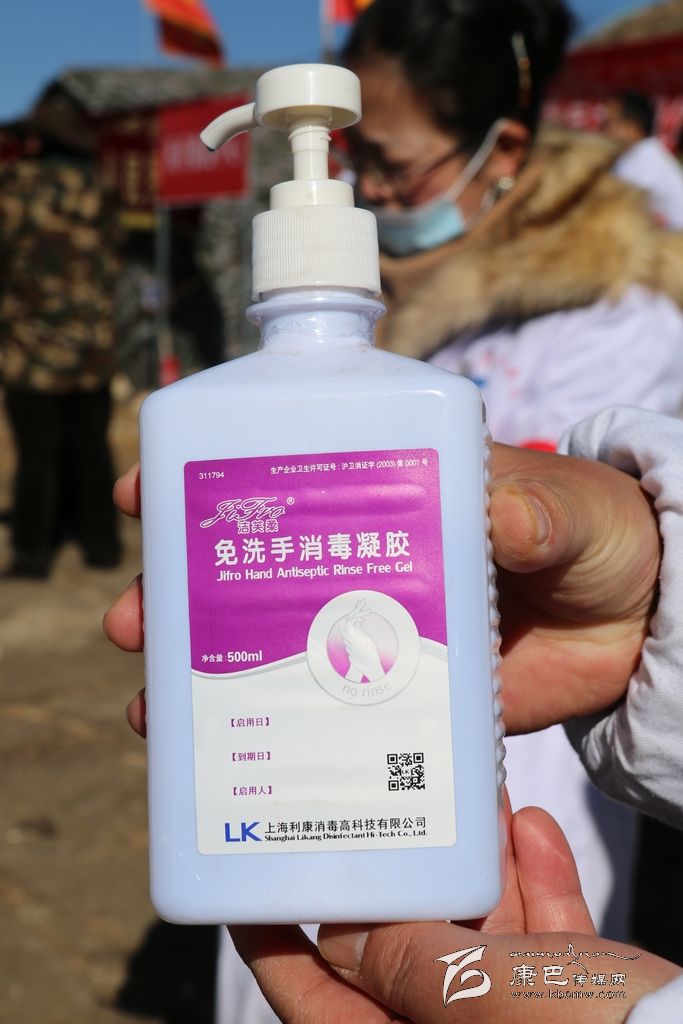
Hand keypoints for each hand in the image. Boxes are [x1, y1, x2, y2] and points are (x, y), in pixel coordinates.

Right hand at [105, 445, 659, 736]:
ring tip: (158, 710)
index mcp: (386, 485)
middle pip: (250, 566)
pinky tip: (237, 763)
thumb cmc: (599, 535)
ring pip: (267, 643)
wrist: (638, 624)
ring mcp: (372, 626)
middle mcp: (362, 553)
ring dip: (205, 673)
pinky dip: (273, 734)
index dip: (206, 478)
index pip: (279, 470)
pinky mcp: (397, 694)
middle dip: (179, 592)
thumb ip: (541, 512)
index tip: (148, 494)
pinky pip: (320, 712)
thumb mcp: (570, 512)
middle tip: (138, 624)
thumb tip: (502, 520)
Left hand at [226, 804, 677, 1022]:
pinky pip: (541, 946)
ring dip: (478, 867)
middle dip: (401, 875)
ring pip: (478, 942)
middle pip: (402, 958)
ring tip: (467, 797)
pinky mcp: (576, 1007)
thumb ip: (400, 961)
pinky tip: (530, 833)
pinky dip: (535, 890)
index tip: (255, 879)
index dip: (277, 939)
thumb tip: (335, 934)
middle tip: (375, 803)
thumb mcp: (477, 997)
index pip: (314, 999)